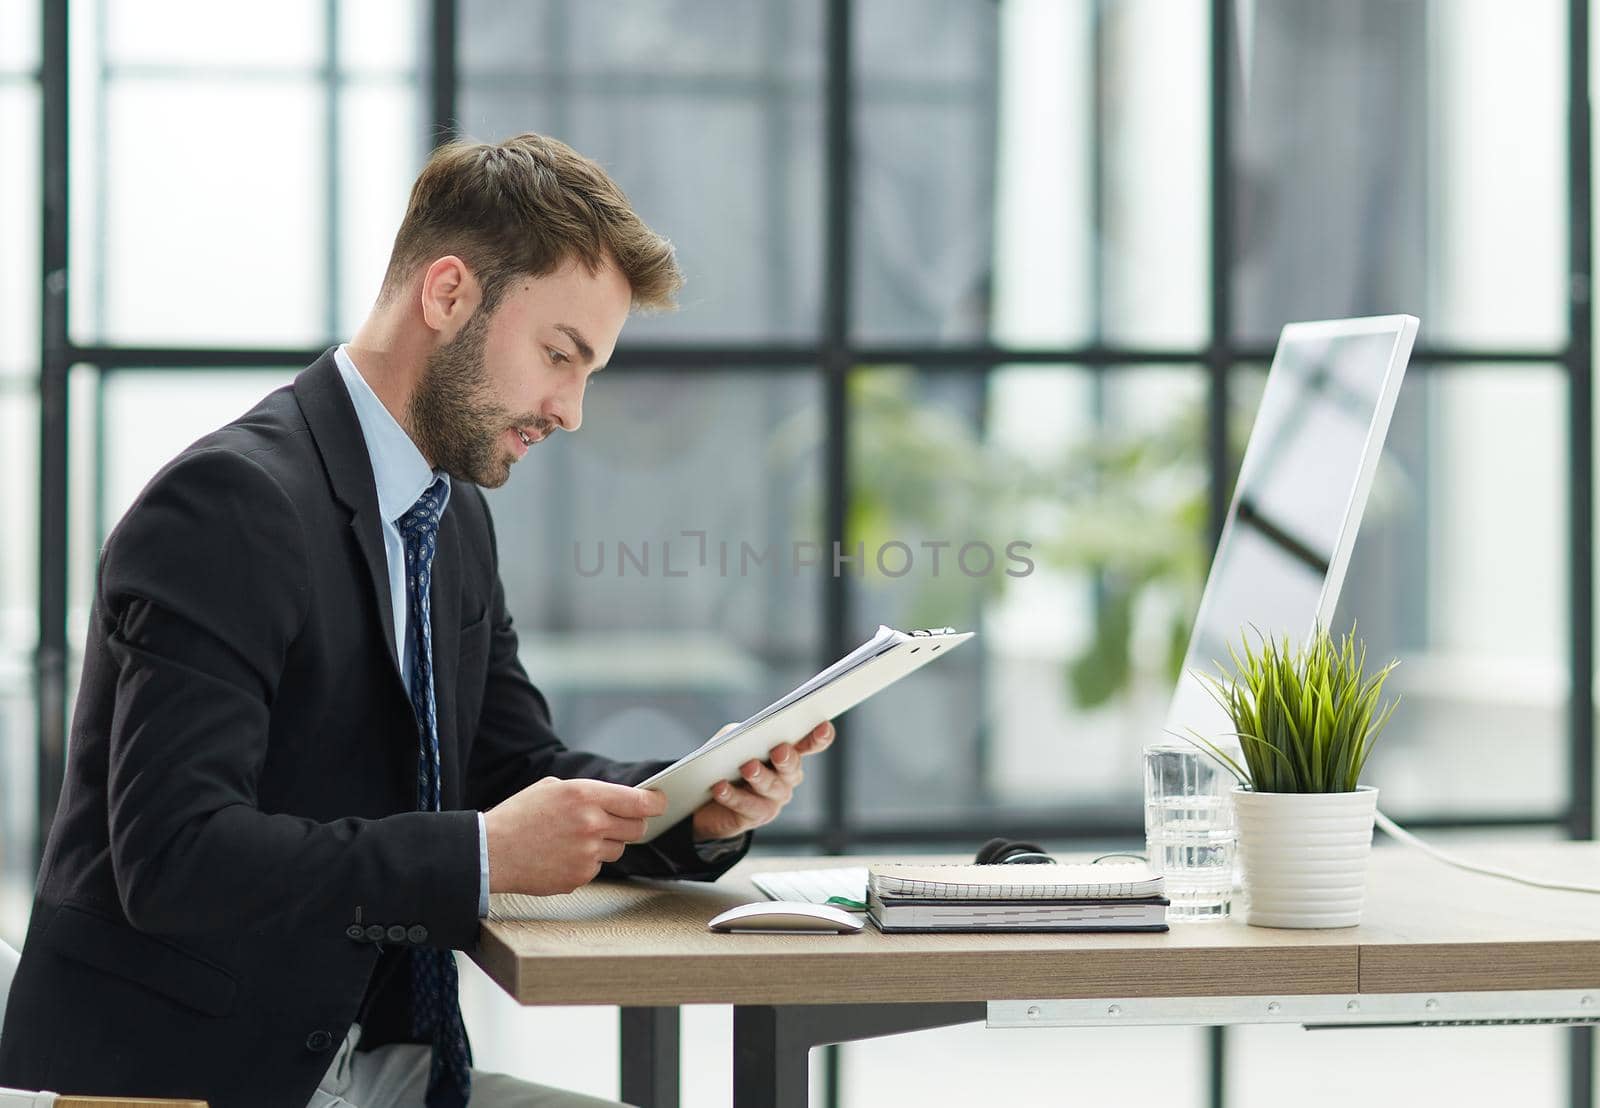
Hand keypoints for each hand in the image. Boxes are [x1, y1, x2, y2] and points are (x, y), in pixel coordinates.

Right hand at [484, 776, 666, 895]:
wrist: (491, 852)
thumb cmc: (518, 816)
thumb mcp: (552, 787)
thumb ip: (588, 792)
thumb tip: (617, 799)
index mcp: (585, 795)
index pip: (639, 802)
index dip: (655, 803)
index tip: (659, 804)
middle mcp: (591, 824)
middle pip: (637, 829)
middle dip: (632, 825)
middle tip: (614, 822)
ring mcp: (587, 854)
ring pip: (618, 850)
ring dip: (605, 844)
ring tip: (574, 839)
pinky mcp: (580, 877)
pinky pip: (597, 868)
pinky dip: (586, 862)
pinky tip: (562, 855)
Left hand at [691, 721, 834, 841]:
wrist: (705, 802)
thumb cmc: (725, 763)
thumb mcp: (731, 740)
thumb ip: (740, 733)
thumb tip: (744, 736)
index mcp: (787, 753)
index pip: (809, 744)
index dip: (819, 737)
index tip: (824, 726)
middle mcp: (787, 778)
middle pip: (792, 768)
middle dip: (787, 759)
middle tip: (779, 750)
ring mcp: (774, 800)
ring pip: (772, 787)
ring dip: (760, 776)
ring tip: (747, 767)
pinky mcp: (756, 817)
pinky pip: (747, 806)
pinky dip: (733, 795)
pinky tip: (721, 787)